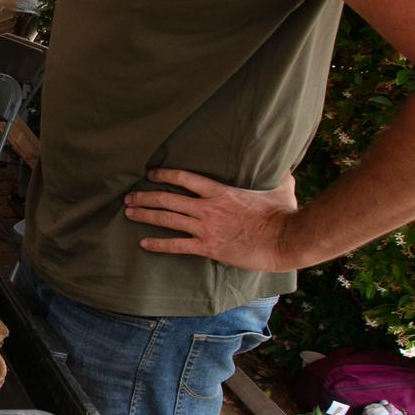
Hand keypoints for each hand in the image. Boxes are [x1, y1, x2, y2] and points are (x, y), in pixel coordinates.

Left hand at [125, 169, 301, 271]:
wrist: (285, 240)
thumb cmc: (283, 214)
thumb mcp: (280, 187)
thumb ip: (277, 176)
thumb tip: (285, 167)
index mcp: (221, 191)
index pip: (186, 178)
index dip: (165, 174)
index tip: (151, 174)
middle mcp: (208, 208)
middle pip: (169, 199)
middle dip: (145, 196)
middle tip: (129, 196)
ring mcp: (206, 228)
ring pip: (168, 219)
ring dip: (146, 215)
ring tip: (129, 212)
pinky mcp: (208, 248)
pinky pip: (177, 246)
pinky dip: (158, 244)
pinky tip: (144, 243)